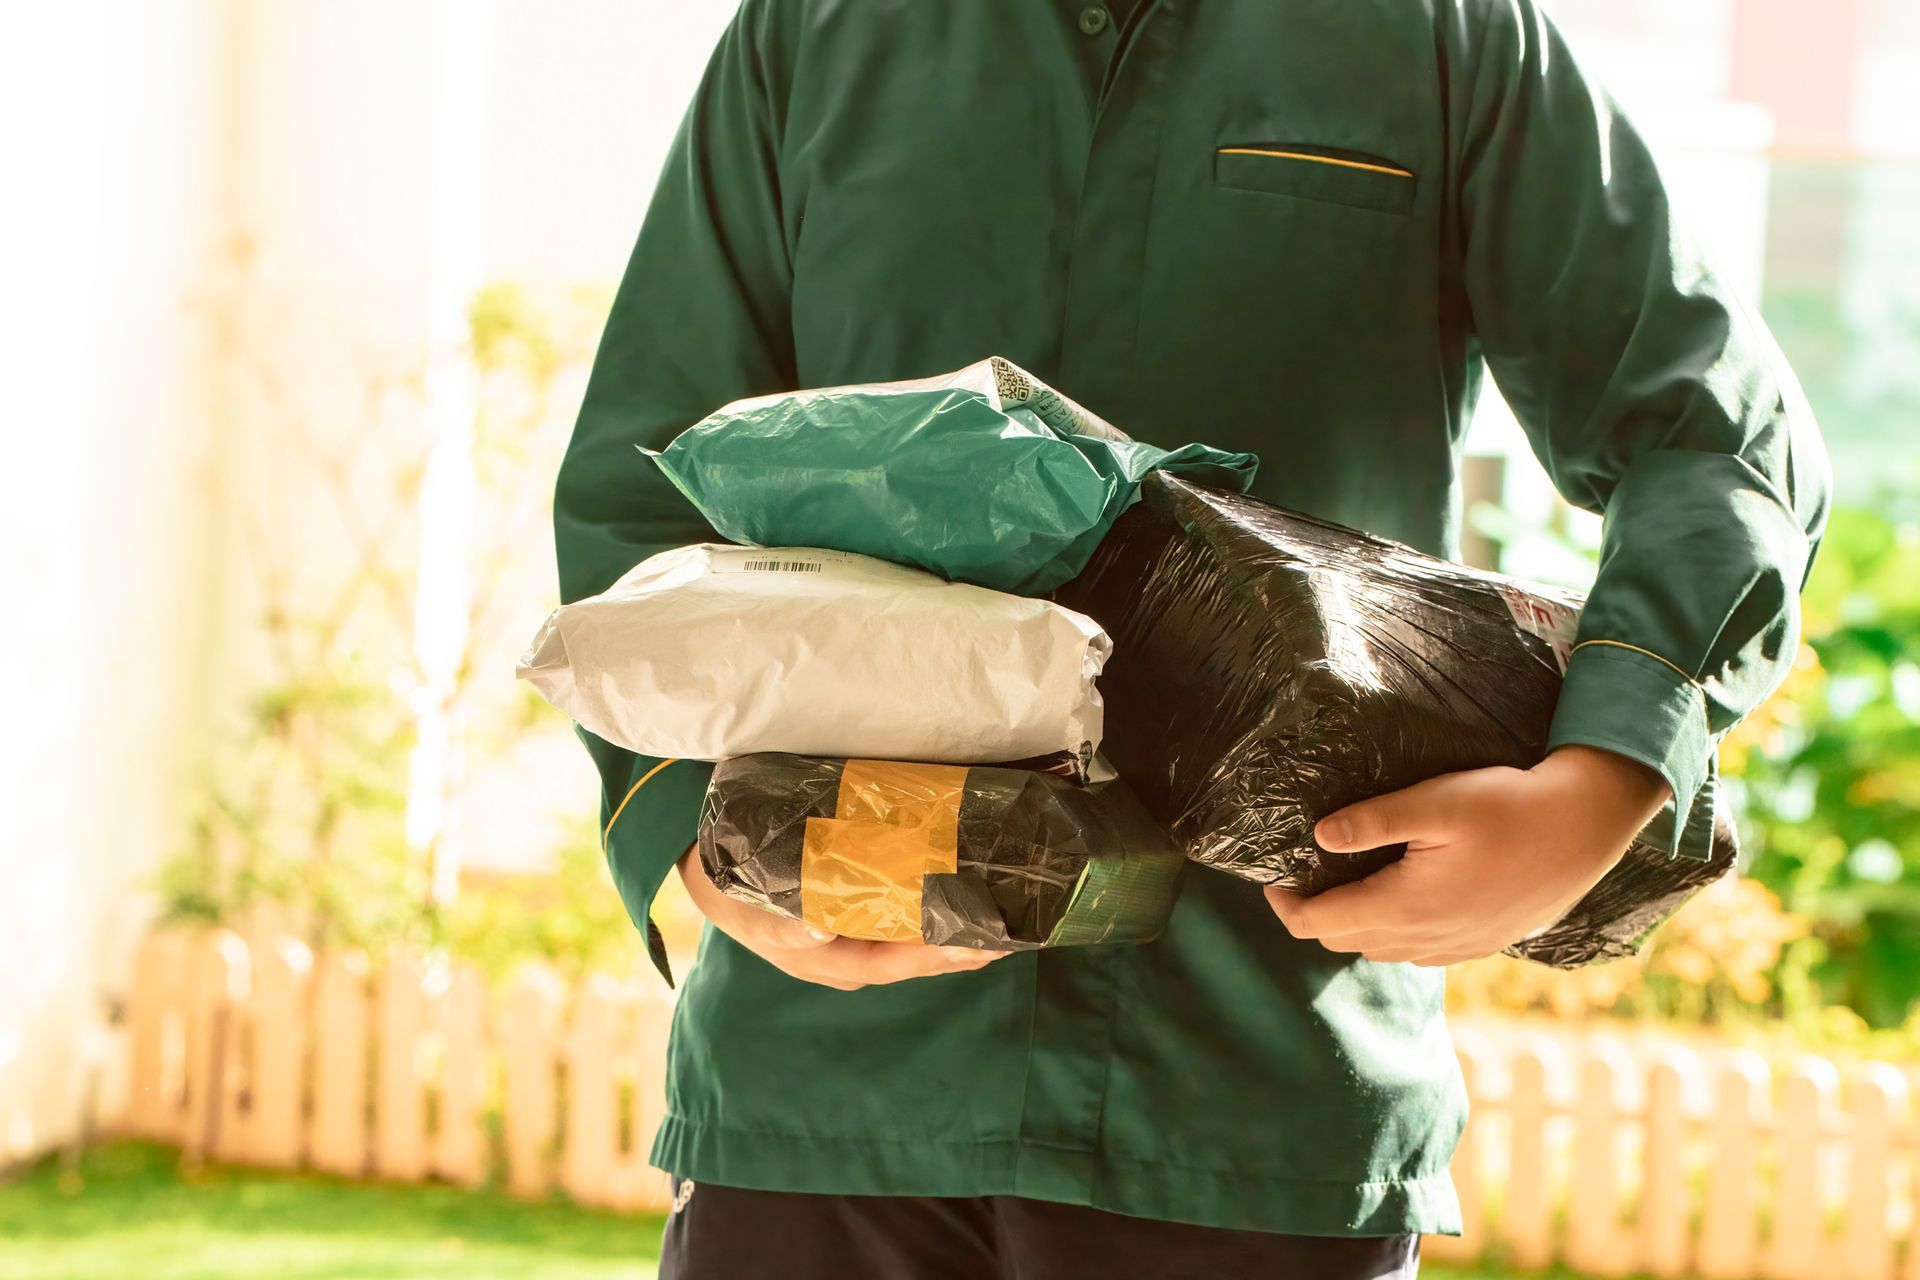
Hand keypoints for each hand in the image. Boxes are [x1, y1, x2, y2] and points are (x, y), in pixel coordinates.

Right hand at [676, 847, 1007, 989]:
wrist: (710, 874)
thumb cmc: (739, 895)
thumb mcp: (758, 914)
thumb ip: (788, 928)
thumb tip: (819, 931)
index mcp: (833, 961)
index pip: (901, 962)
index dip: (944, 955)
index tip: (985, 945)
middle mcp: (849, 958)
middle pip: (917, 956)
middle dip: (962, 946)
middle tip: (1012, 932)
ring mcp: (852, 940)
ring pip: (912, 939)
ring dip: (952, 928)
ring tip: (996, 914)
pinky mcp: (852, 918)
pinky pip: (898, 920)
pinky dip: (928, 909)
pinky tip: (955, 894)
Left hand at [1265, 746, 1670, 966]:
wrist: (1586, 828)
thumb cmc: (1509, 806)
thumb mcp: (1436, 801)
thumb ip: (1373, 820)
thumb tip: (1319, 836)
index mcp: (1405, 907)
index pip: (1319, 925)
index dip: (1285, 906)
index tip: (1271, 879)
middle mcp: (1425, 940)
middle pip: (1343, 942)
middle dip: (1314, 915)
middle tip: (1302, 876)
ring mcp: (1454, 948)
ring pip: (1379, 950)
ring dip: (1353, 924)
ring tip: (1343, 882)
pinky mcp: (1478, 944)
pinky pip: (1415, 951)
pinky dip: (1391, 931)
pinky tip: (1397, 895)